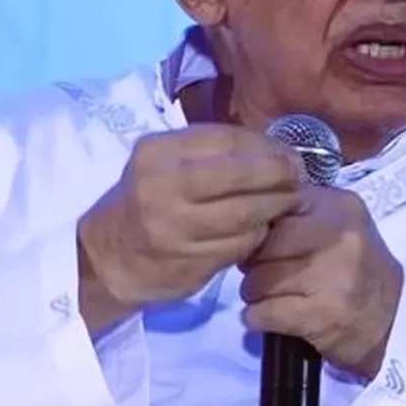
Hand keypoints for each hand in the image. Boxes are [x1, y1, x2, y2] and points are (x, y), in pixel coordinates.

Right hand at [78, 124, 303, 331]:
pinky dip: (258, 235)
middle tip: (298, 177)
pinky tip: (261, 229)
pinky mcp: (188, 263)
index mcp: (158, 153)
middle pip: (240, 175)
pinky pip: (240, 245)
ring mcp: (174, 229)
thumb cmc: (147, 200)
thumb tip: (276, 149)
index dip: (267, 146)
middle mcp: (162, 188)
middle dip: (279, 174)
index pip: (228, 141)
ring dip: (276, 206)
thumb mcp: (165, 163)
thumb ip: (212, 152)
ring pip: (246, 213)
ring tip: (288, 201)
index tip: (289, 153)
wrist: (107, 257)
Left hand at [238, 186, 403, 379]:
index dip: (260, 225)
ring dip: (254, 293)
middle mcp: (338, 236)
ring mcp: (333, 276)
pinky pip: (264, 312)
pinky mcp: (323, 315)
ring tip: (271, 295)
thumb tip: (248, 215)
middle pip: (263, 243)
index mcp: (337, 205)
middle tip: (262, 272)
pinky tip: (268, 316)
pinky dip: (257, 317)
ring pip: (258, 280)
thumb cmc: (356, 265)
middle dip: (252, 262)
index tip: (264, 241)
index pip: (276, 203)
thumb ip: (299, 210)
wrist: (394, 317)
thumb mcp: (339, 222)